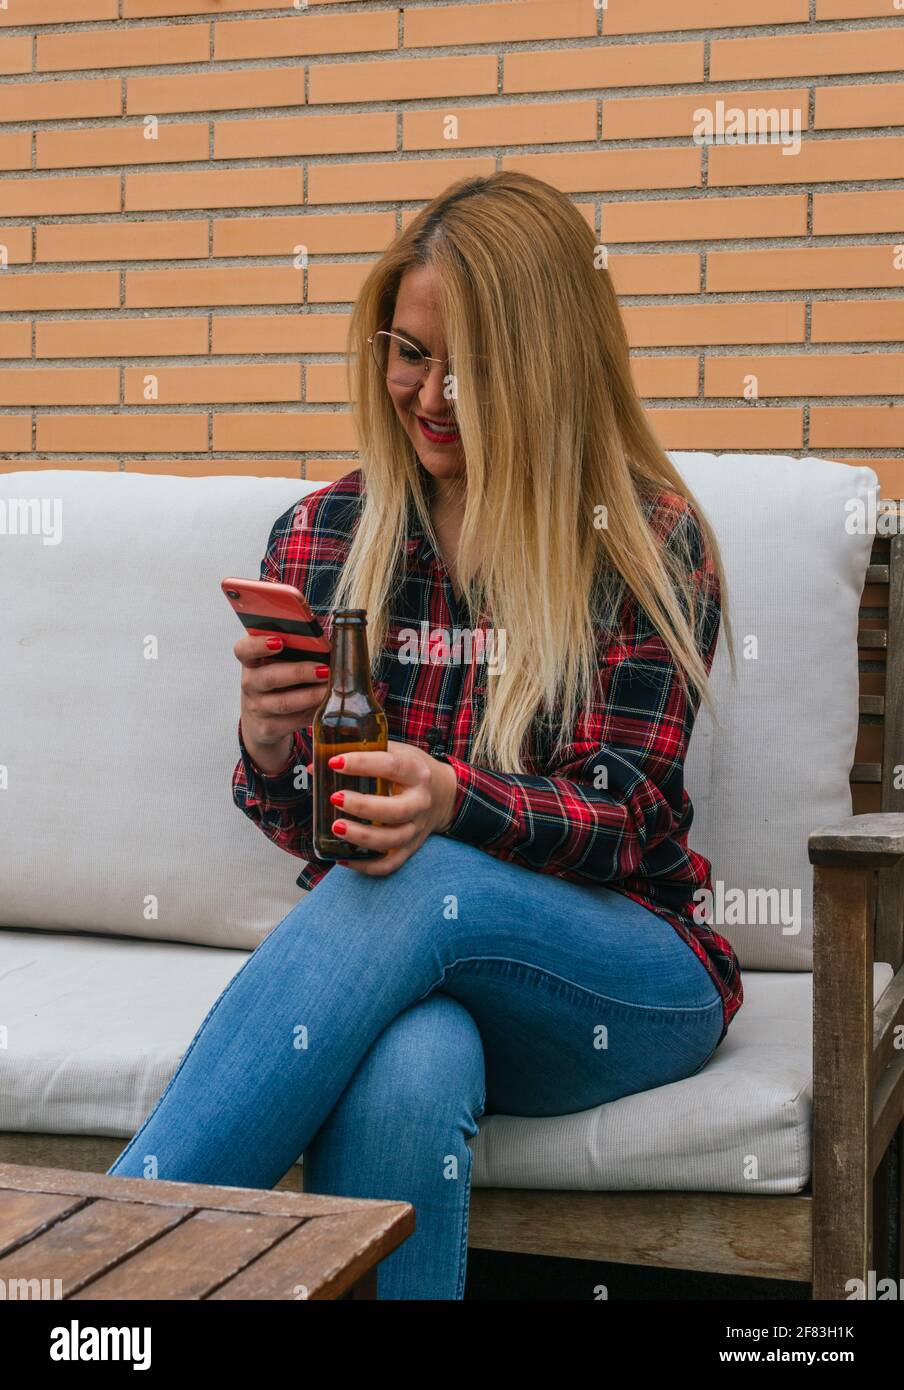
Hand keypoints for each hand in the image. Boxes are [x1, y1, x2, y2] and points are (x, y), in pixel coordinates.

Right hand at [235, 634, 327, 769]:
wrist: (261, 721)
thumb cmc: (277, 683)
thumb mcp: (278, 665)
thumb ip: (294, 650)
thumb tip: (324, 642)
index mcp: (251, 662)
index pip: (244, 650)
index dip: (258, 645)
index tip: (279, 642)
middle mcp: (250, 684)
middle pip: (270, 677)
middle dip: (300, 673)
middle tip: (324, 670)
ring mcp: (257, 708)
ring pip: (284, 703)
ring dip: (311, 695)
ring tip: (330, 688)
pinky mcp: (268, 728)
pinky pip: (293, 720)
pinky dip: (312, 712)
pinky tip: (325, 705)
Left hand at [309, 739, 458, 876]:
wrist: (445, 793)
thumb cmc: (411, 770)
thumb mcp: (395, 753)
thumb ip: (359, 755)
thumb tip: (314, 767)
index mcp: (416, 772)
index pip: (391, 766)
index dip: (362, 764)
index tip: (335, 763)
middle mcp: (420, 801)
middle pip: (396, 810)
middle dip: (363, 806)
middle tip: (335, 798)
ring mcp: (417, 827)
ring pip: (392, 840)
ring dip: (362, 837)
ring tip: (336, 828)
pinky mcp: (411, 847)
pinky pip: (389, 864)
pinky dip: (366, 865)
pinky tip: (343, 858)